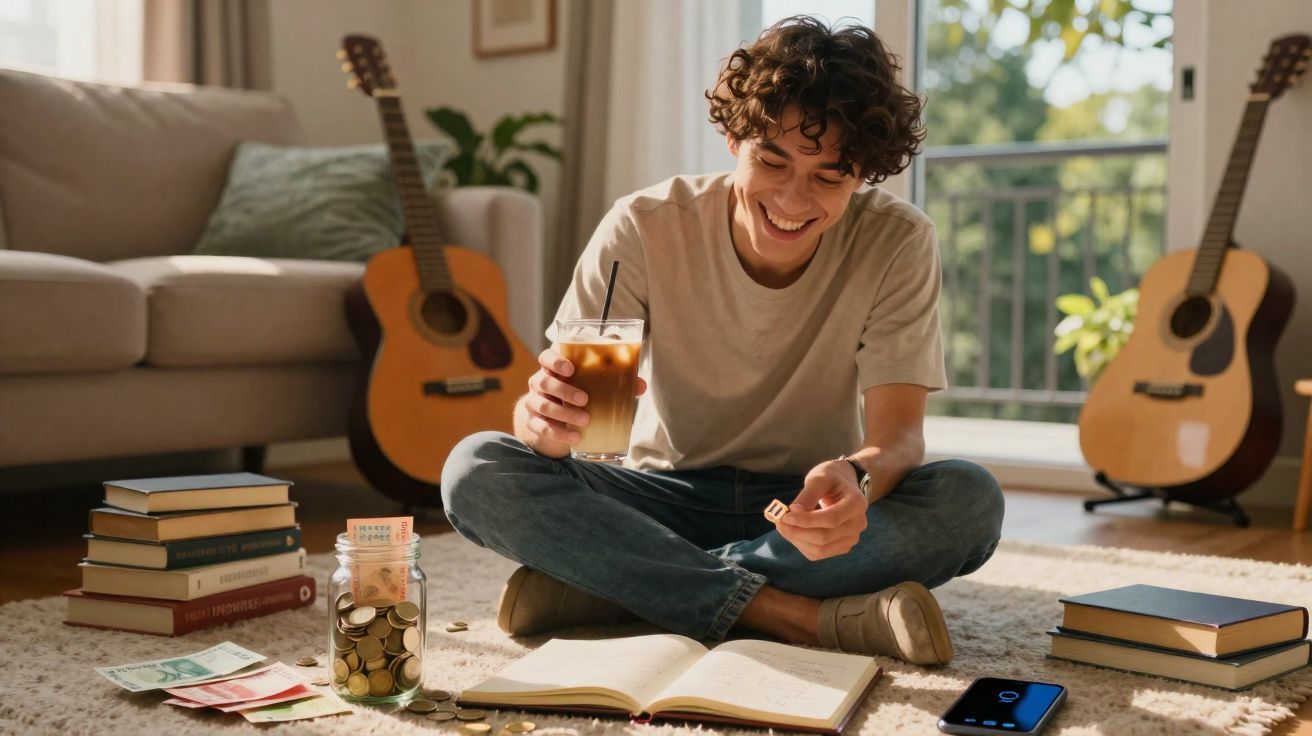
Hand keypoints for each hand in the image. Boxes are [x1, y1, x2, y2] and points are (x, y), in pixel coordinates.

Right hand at [516, 348, 646, 456]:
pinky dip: (559, 434)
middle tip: (585, 399)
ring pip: (542, 406)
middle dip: (564, 391)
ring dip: (564, 413)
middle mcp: (540, 383)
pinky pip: (542, 428)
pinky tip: (576, 438)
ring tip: (585, 420)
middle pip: (544, 382)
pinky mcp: (534, 423)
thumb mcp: (592, 383)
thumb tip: (640, 385)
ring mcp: (534, 403)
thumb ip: (615, 378)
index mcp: (554, 368)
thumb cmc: (578, 393)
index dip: (555, 361)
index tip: (570, 369)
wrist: (553, 420)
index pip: (546, 357)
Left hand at [776, 460, 868, 560]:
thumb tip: (793, 513)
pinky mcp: (842, 546)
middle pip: (824, 537)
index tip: (785, 516)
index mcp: (857, 503)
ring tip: (783, 525)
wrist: (843, 484)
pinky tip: (793, 532)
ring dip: (797, 540)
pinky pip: (819, 553)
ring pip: (820, 549)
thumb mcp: (818, 478)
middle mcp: (858, 523)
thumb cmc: (830, 478)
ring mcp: (852, 537)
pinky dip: (802, 545)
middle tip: (778, 521)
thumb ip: (807, 495)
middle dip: (797, 531)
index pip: (830, 519)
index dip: (806, 521)